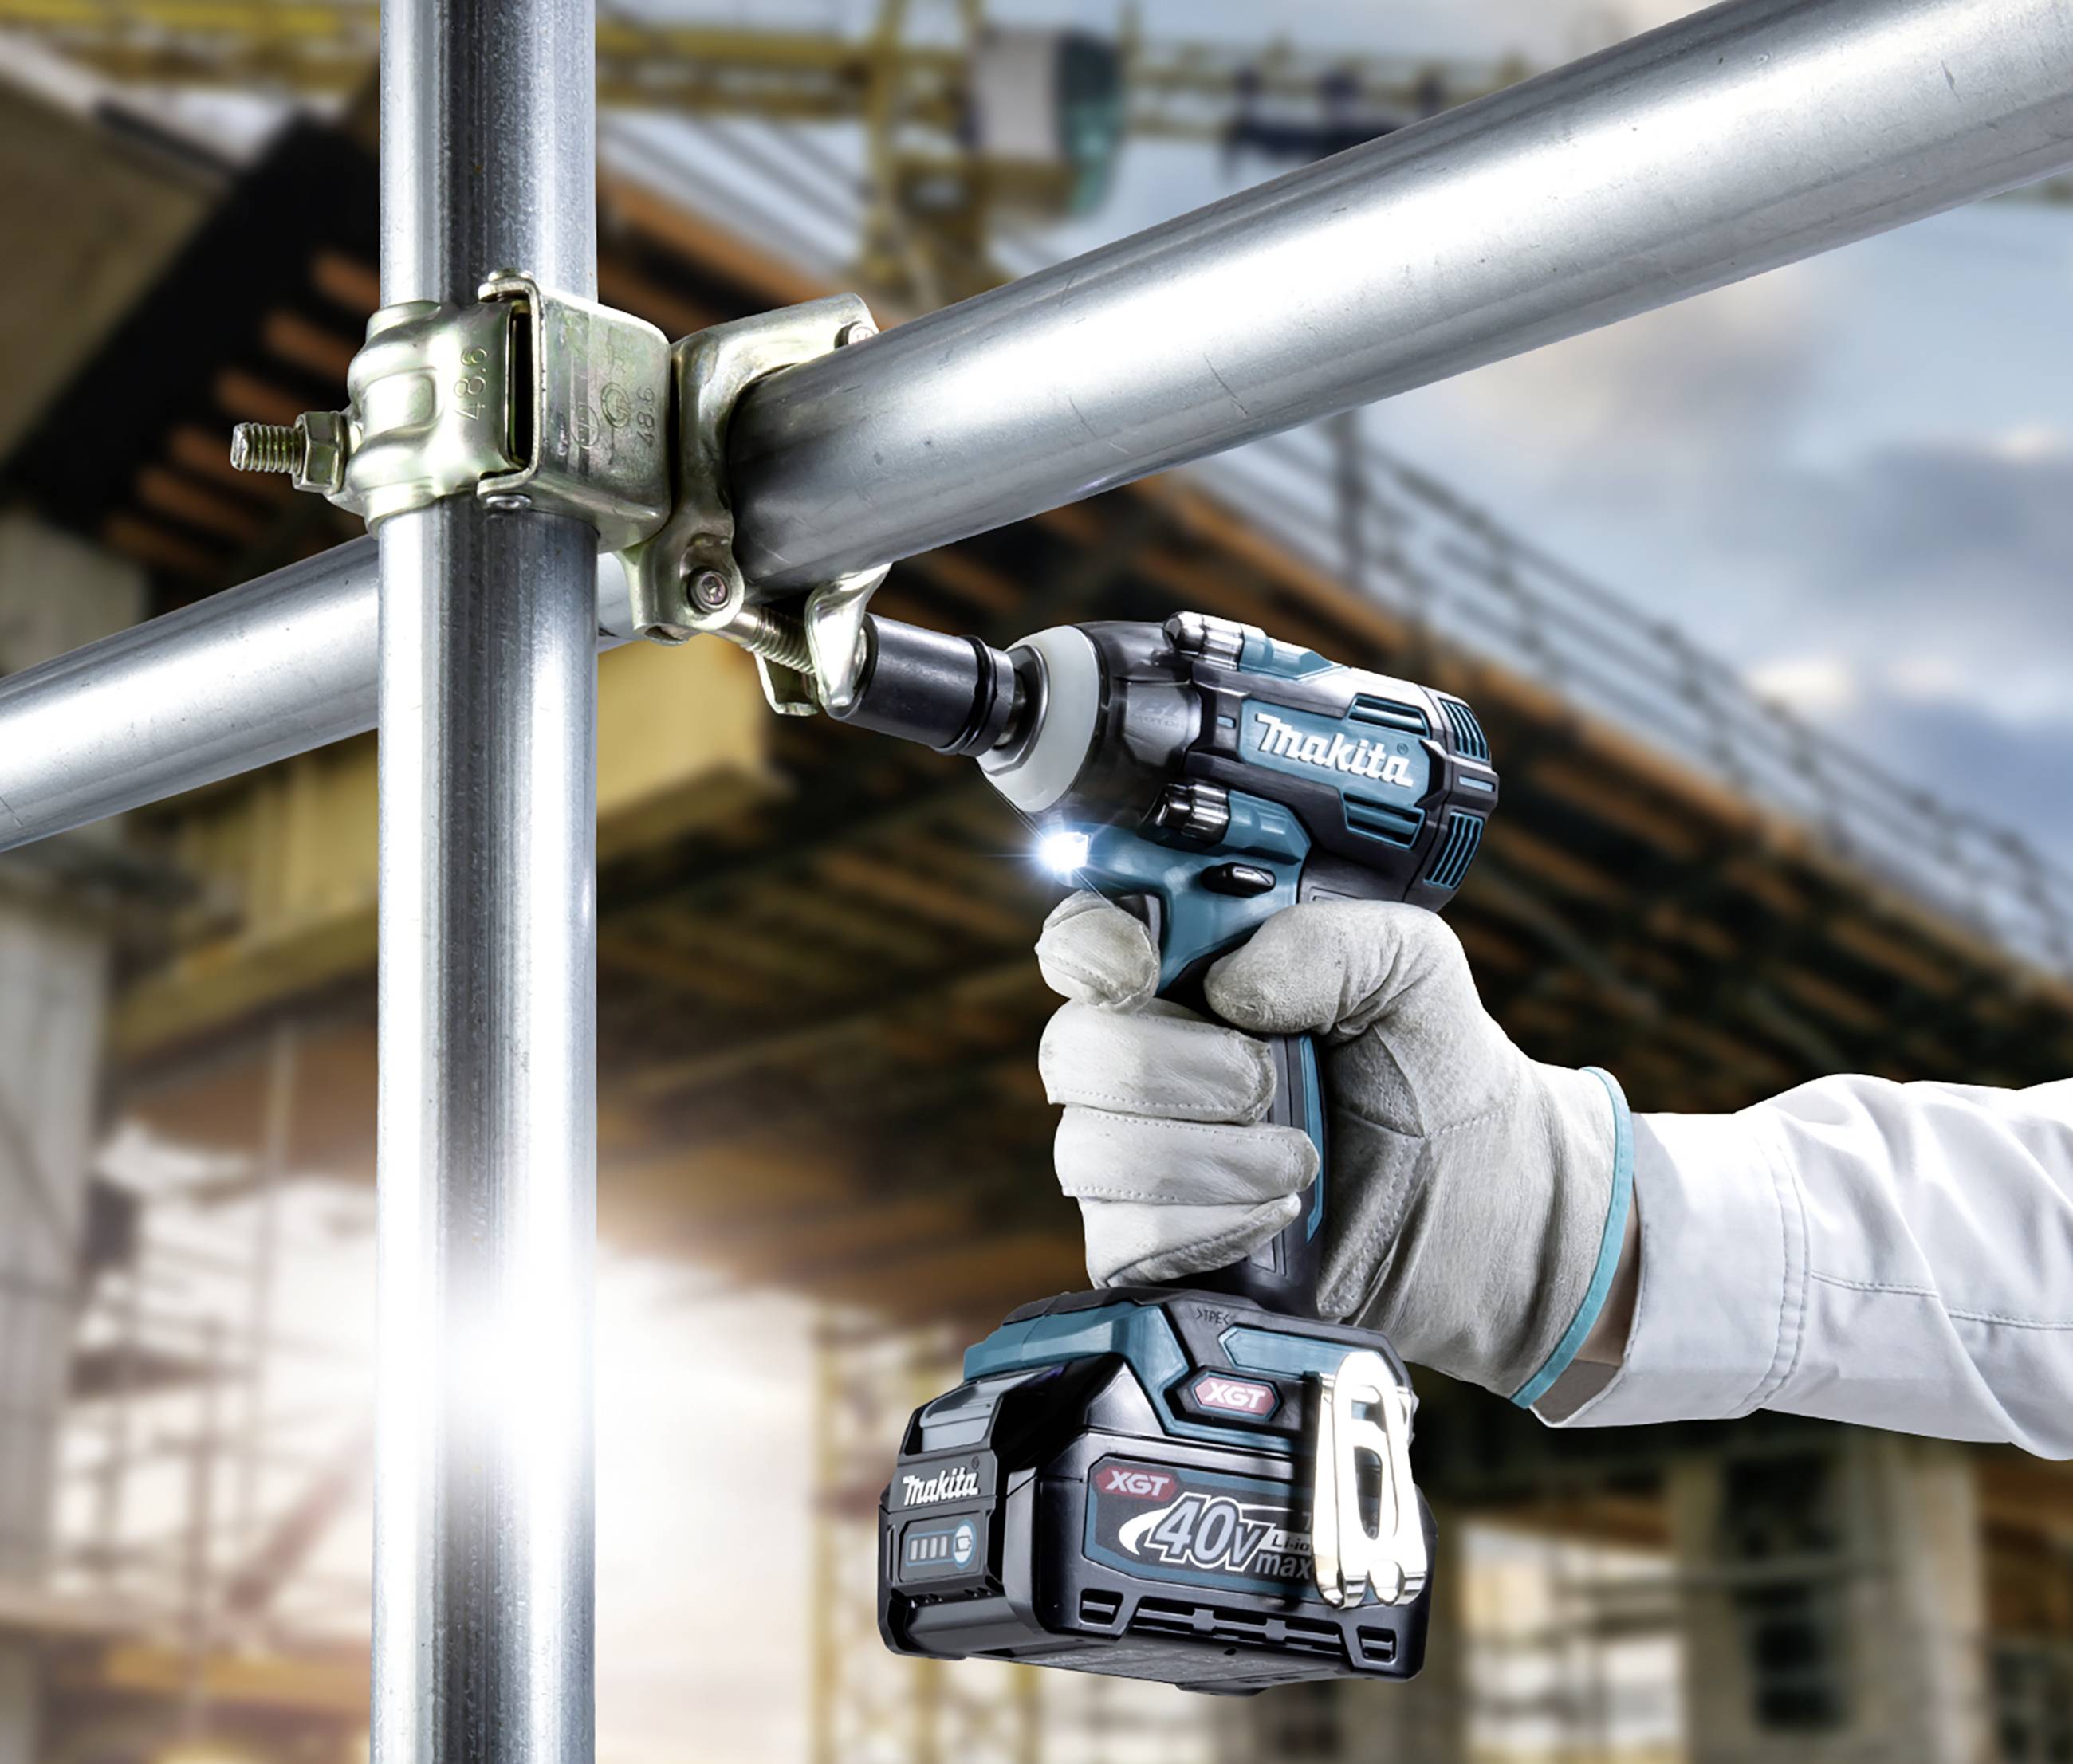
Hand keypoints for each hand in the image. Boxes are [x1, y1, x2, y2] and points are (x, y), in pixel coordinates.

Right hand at [1035, 892, 1631, 1398]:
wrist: (1481, 1201)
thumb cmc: (1433, 1070)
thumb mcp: (1410, 966)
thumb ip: (1330, 939)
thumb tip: (1232, 984)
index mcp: (1188, 972)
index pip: (1086, 942)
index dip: (1090, 949)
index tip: (1143, 968)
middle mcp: (1147, 1058)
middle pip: (1074, 1049)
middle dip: (1170, 1066)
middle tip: (1266, 1078)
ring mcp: (1142, 1157)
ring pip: (1091, 1149)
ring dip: (1204, 1156)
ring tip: (1300, 1158)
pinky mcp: (1154, 1250)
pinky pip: (1121, 1239)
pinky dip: (1204, 1227)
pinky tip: (1276, 1216)